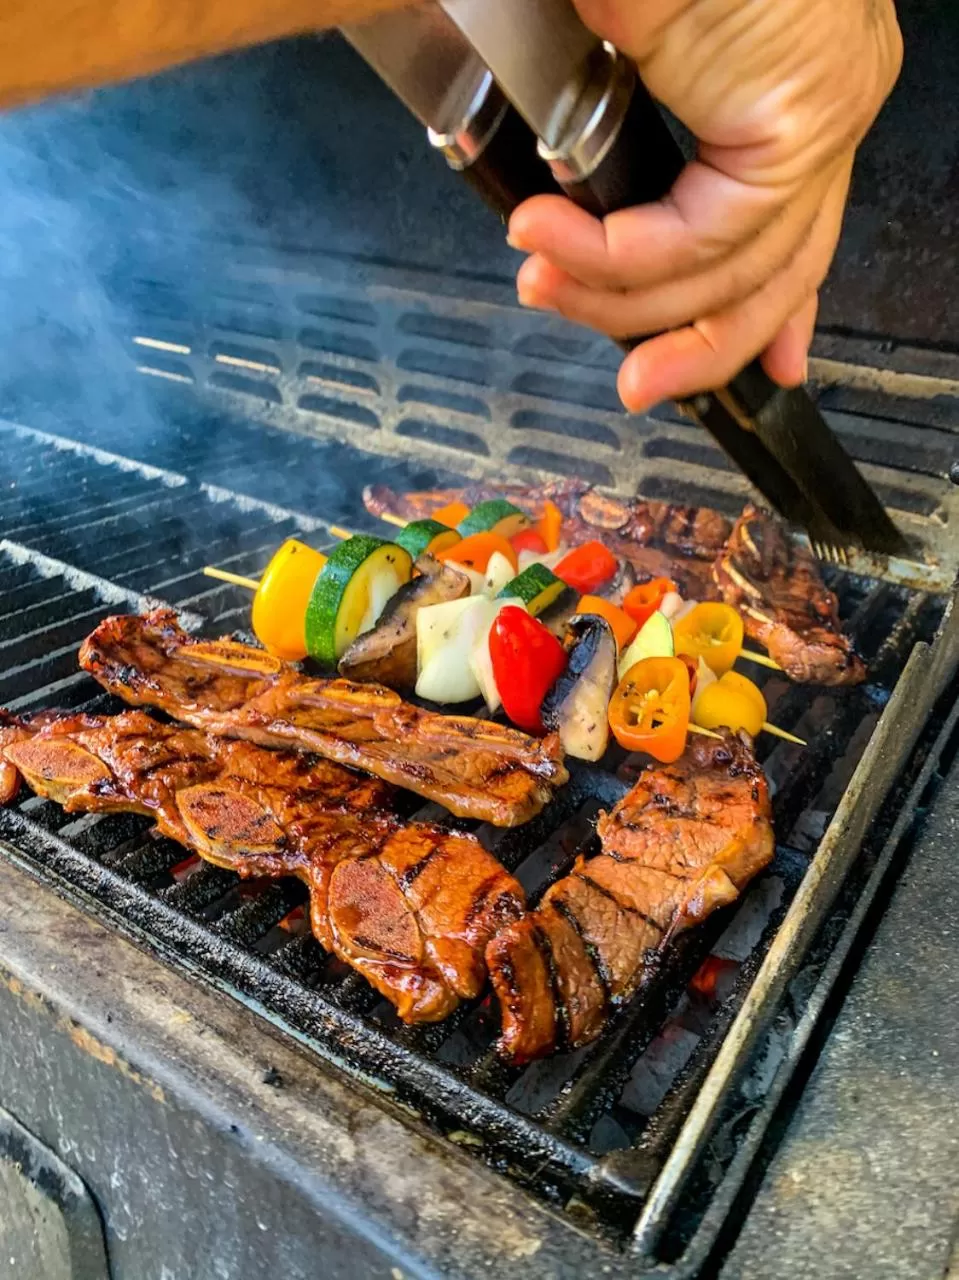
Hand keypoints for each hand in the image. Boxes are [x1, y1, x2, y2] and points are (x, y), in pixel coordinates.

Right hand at [507, 0, 902, 411]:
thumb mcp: (624, 50)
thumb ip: (616, 141)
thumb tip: (575, 200)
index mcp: (792, 91)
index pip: (786, 233)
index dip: (759, 317)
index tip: (717, 364)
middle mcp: (822, 103)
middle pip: (775, 272)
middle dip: (693, 345)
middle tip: (629, 383)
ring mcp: (821, 107)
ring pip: (743, 269)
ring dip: (625, 301)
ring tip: (541, 282)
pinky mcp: (801, 113)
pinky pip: (711, 235)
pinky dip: (623, 258)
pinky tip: (554, 242)